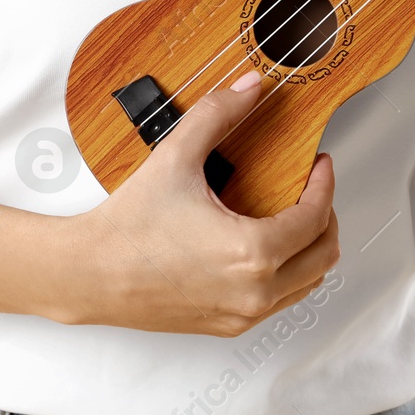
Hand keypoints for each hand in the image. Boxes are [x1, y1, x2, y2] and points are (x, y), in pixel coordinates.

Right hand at [67, 72, 339, 336]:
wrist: (89, 273)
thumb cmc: (127, 225)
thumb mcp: (176, 156)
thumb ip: (217, 114)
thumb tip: (249, 89)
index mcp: (252, 252)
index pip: (314, 218)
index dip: (324, 185)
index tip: (320, 165)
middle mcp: (254, 291)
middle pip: (322, 256)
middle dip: (325, 217)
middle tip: (313, 190)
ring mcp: (242, 314)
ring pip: (306, 285)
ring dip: (310, 249)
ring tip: (294, 217)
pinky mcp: (227, 325)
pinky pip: (279, 302)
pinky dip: (286, 274)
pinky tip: (266, 247)